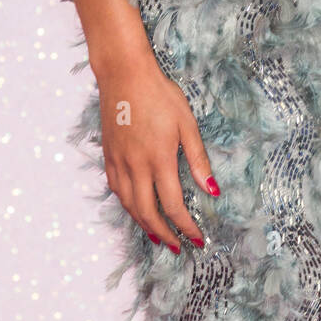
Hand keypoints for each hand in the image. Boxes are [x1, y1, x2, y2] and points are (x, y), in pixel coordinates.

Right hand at [96, 52, 219, 254]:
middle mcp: (136, 166)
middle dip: (165, 234)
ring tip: (157, 235)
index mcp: (159, 159)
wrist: (124, 73)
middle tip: (177, 247)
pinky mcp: (108, 155)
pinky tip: (135, 207)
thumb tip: (212, 190)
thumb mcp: (186, 123)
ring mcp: (119, 162)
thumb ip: (198, 159)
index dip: (186, 227)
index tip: (197, 239)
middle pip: (148, 213)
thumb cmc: (159, 94)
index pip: (173, 206)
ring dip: (144, 224)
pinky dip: (126, 205)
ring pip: (129, 205)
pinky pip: (115, 189)